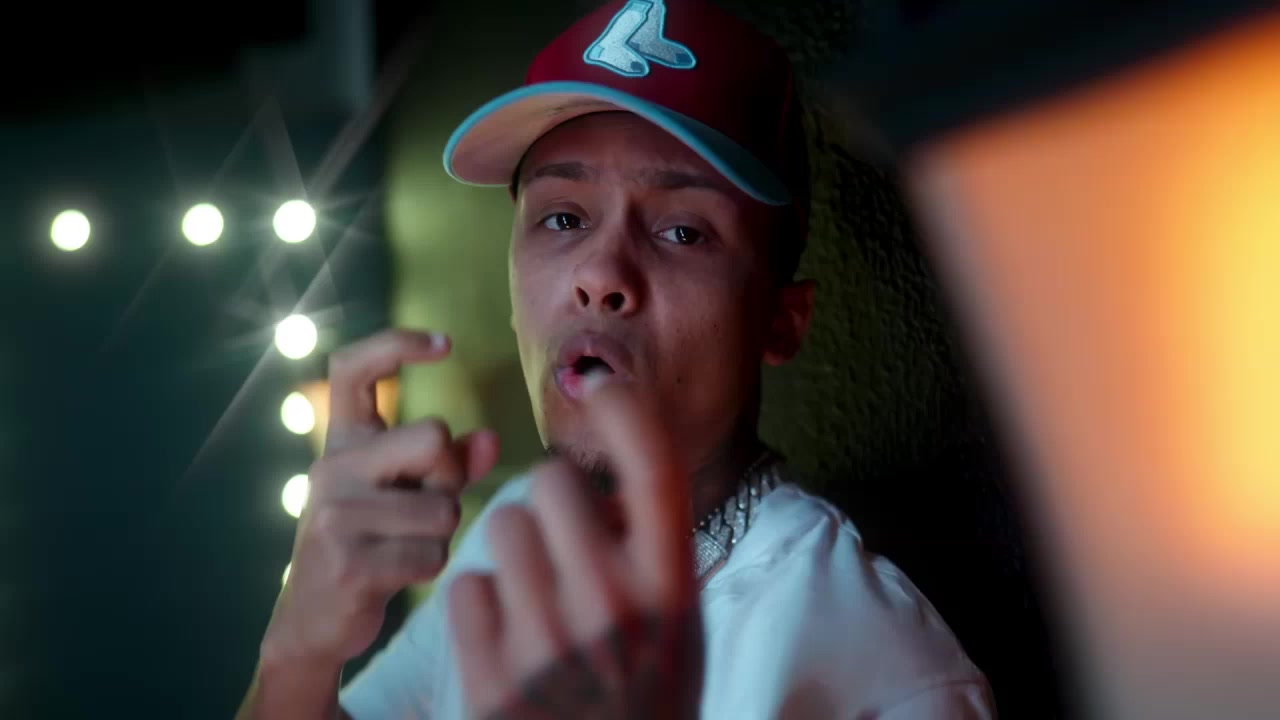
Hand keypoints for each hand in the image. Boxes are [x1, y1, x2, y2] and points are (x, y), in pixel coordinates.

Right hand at [261, 329, 499, 668]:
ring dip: (441, 534)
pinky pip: (432, 554)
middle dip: (449, 475)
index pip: (352, 369)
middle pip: (433, 437)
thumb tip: (493, 440)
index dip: (397, 344)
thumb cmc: (371, 543)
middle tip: (427, 504)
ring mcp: (334, 515)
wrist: (314, 620)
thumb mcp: (404, 493)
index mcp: (341, 442)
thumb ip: (450, 464)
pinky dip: (430, 568)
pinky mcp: (349, 563)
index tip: (447, 344)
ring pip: (443, 508)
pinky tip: (398, 574)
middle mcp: (330, 469)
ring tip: (406, 546)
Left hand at [448, 377, 702, 719]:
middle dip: (550, 498)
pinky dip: (479, 605)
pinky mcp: (490, 677)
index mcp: (672, 588)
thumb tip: (606, 469)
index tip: (598, 382)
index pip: (652, 464)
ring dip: (511, 550)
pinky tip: (506, 639)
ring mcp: (548, 644)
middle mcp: (614, 608)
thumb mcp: (677, 625)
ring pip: (498, 525)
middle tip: (562, 538)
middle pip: (549, 481)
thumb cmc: (648, 697)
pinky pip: (464, 586)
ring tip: (535, 597)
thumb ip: (652, 549)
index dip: (622, 407)